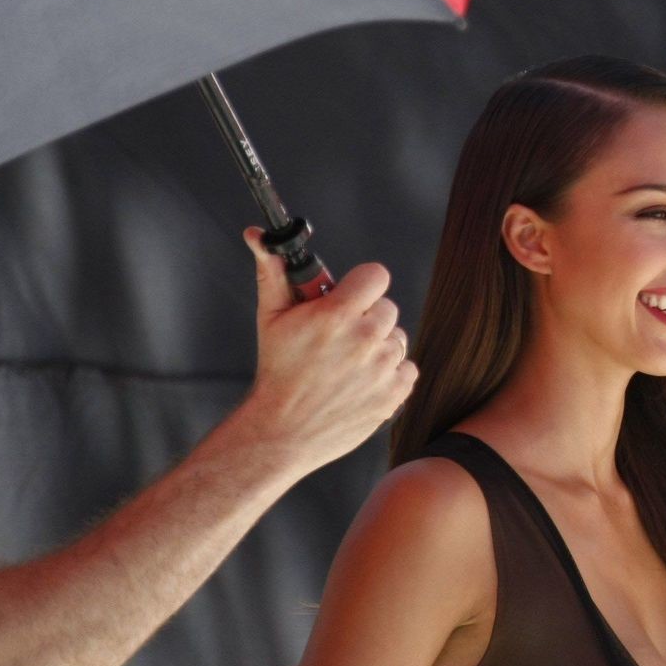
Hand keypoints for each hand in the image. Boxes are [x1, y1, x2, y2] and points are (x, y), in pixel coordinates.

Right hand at [234, 230, 416, 472]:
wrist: (283, 430)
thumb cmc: (277, 371)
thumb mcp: (271, 317)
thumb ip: (274, 272)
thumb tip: (258, 235)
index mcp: (337, 316)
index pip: (376, 275)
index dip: (361, 284)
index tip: (348, 296)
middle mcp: (365, 339)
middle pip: (387, 308)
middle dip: (366, 316)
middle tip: (340, 335)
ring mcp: (382, 369)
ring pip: (398, 338)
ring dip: (378, 346)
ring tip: (348, 361)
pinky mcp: (394, 394)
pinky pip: (407, 368)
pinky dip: (390, 373)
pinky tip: (361, 380)